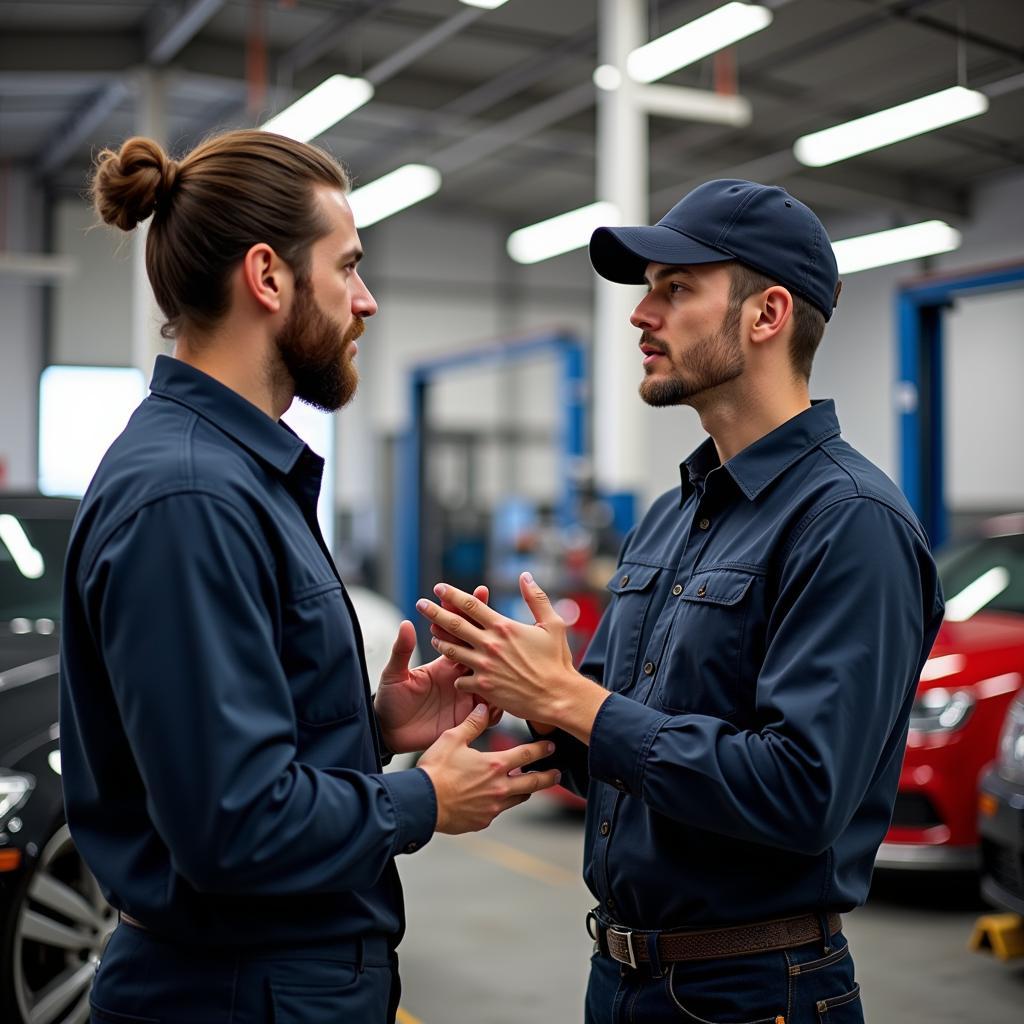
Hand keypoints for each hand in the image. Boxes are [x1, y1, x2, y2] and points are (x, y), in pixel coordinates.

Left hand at [375, 585, 498, 753]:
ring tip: (507, 650)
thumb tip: (406, 623)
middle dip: (489, 631)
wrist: (390, 733)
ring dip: (500, 666)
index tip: (480, 591)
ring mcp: (466, 695)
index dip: (468, 613)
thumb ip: (402, 651)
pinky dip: (497, 703)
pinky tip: (505, 695)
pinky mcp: (468, 716)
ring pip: (491, 678)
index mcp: (444, 662)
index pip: (460, 632)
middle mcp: (458, 675)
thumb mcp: (395, 674)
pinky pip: (489, 708)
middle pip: (480, 649)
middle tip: (498, 608)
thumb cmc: (390, 700)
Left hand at [415, 573, 609, 740]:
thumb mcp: (553, 625)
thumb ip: (537, 598)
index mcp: (504, 627)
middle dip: (434, 612)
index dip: (452, 595)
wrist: (558, 697)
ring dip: (440, 641)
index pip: (470, 605)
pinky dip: (457, 675)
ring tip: (433, 635)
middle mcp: (490, 644)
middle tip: (420, 604)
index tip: (438, 588)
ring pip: (451, 650)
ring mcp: (484, 667)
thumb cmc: (558, 661)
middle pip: (453, 624)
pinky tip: (456, 672)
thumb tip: (525, 576)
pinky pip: (460, 679)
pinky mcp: (483, 688)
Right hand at [417, 703, 561, 833]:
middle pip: (533, 782)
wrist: (421, 804)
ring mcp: (492, 808)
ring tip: (528, 786)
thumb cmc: (435, 771)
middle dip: (547, 777)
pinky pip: (498, 811)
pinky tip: (494, 799)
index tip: (551, 747)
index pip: (527, 755)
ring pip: (518, 798)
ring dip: (525, 790)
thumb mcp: (452, 739)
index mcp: (494, 765)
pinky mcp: (482, 821)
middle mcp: (499, 788)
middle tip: (556, 774)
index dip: (541, 750)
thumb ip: (472, 724)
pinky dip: (500, 803)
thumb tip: (484, 708)